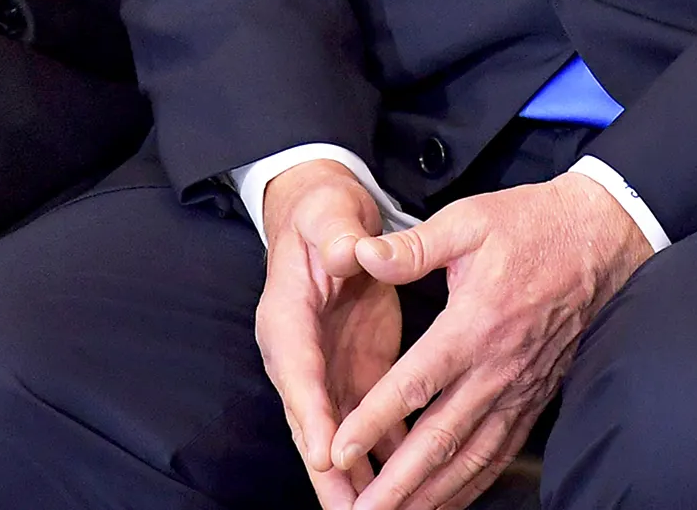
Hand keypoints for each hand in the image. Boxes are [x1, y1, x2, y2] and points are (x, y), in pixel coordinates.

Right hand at [255, 161, 403, 507]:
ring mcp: (329, 372)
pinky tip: (409, 492)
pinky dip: (384, 460)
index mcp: (287, 316)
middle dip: (330, 473)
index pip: (297, 370)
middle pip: (311, 423)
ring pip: (340, 438)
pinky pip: (369, 428)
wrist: (328, 221)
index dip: (310, 413)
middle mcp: (301, 356)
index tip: (325, 453)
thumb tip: (348, 251)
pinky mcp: (357, 377)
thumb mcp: (329, 216)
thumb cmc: (325, 217)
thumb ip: (337, 236)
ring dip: (358, 480)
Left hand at [331, 174, 650, 509]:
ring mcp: (519, 390)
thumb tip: (362, 253)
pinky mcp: (535, 398)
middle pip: (440, 439)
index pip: (415, 384)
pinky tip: (447, 499)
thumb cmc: (530, 226)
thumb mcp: (467, 221)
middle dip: (398, 483)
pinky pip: (500, 453)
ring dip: (432, 494)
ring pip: (471, 458)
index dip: (374, 420)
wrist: (598, 241)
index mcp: (473, 325)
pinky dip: (471, 484)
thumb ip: (413, 246)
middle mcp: (496, 369)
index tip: (341, 449)